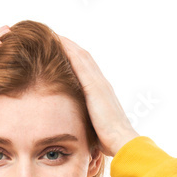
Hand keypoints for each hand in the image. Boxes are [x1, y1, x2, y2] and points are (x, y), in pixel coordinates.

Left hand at [59, 35, 138, 156]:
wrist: (123, 142)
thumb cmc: (110, 141)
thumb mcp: (96, 127)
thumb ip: (88, 120)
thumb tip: (78, 126)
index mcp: (102, 93)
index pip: (87, 69)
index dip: (75, 57)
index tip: (60, 49)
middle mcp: (102, 84)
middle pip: (84, 58)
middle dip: (70, 46)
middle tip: (54, 36)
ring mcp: (99, 84)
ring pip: (82, 56)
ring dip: (68, 44)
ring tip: (53, 35)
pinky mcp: (94, 87)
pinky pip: (80, 63)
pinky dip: (69, 51)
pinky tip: (58, 42)